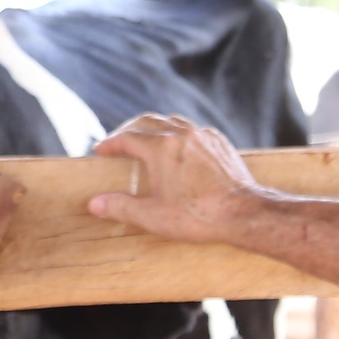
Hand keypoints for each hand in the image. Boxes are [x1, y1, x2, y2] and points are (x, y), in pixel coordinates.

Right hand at [86, 114, 266, 245]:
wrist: (243, 213)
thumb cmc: (198, 216)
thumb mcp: (152, 216)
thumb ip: (121, 207)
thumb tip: (95, 203)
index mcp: (161, 148)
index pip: (127, 137)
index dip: (110, 143)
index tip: (100, 150)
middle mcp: (181, 134)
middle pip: (147, 121)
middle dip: (129, 129)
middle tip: (118, 141)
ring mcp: (203, 136)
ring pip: (172, 121)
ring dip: (155, 127)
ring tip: (146, 139)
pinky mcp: (220, 144)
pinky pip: (194, 130)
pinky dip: (179, 133)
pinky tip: (179, 147)